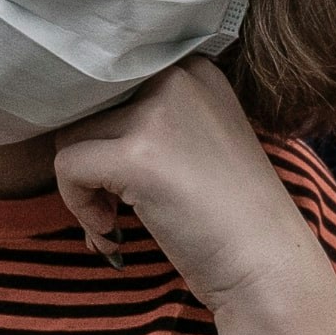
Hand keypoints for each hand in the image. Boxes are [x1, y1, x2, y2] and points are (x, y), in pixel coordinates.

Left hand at [48, 63, 324, 315]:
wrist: (268, 265)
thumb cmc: (233, 217)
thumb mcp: (201, 140)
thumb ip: (153, 120)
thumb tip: (75, 127)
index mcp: (194, 70)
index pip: (114, 83)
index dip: (108, 134)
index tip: (130, 177)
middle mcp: (177, 78)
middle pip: (88, 109)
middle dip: (93, 162)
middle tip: (118, 208)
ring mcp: (156, 114)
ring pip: (71, 138)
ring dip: (83, 188)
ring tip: (116, 224)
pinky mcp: (137, 155)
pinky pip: (68, 168)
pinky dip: (78, 206)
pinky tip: (113, 233)